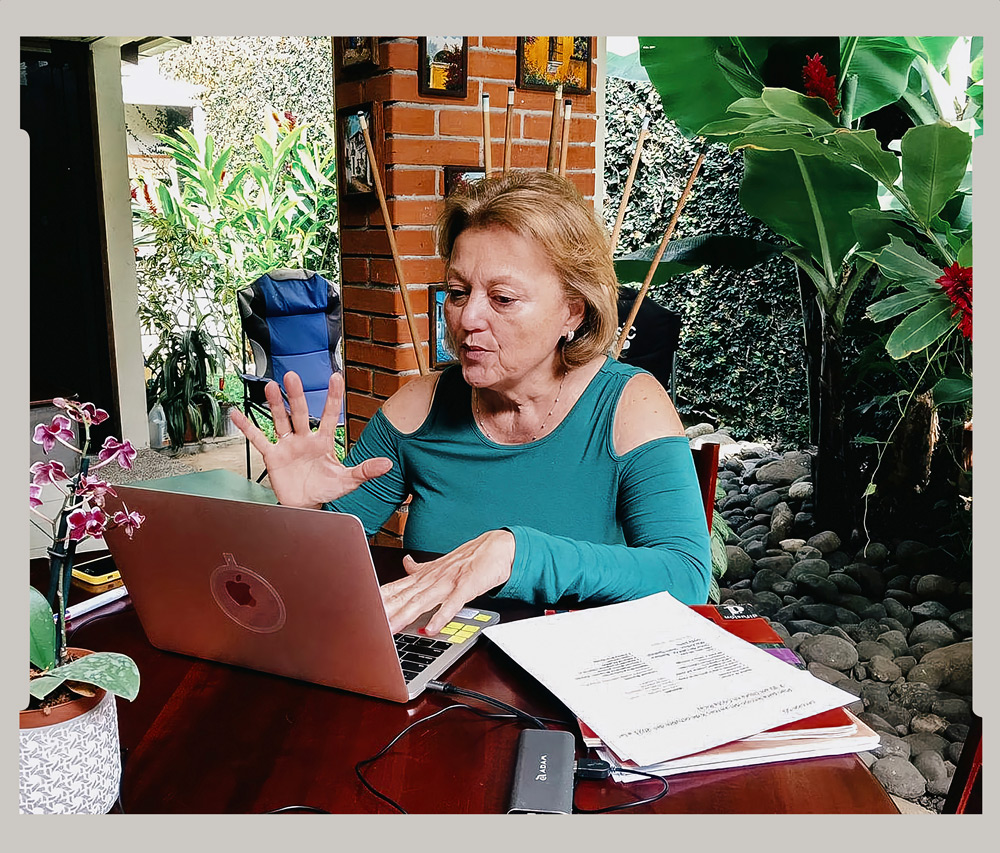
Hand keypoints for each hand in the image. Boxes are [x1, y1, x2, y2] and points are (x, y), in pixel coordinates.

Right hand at [229, 371, 391, 507]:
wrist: (306, 506)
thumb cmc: (326, 489)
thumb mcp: (347, 481)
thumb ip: (365, 471)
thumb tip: (387, 464)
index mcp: (324, 442)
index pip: (330, 415)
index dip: (333, 397)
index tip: (336, 377)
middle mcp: (305, 439)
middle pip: (300, 413)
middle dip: (296, 396)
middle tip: (293, 376)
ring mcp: (288, 445)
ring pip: (280, 420)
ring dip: (275, 405)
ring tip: (270, 387)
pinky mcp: (272, 456)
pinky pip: (258, 439)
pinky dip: (247, 427)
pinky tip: (236, 414)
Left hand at [380, 530, 514, 633]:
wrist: (498, 548)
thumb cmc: (469, 558)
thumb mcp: (440, 564)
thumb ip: (420, 568)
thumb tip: (405, 563)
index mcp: (425, 576)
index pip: (396, 587)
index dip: (379, 598)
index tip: (361, 607)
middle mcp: (433, 579)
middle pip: (405, 596)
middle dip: (386, 610)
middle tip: (368, 621)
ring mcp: (449, 582)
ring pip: (423, 601)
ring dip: (406, 615)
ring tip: (391, 628)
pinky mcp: (466, 587)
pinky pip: (452, 604)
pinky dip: (441, 616)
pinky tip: (431, 629)